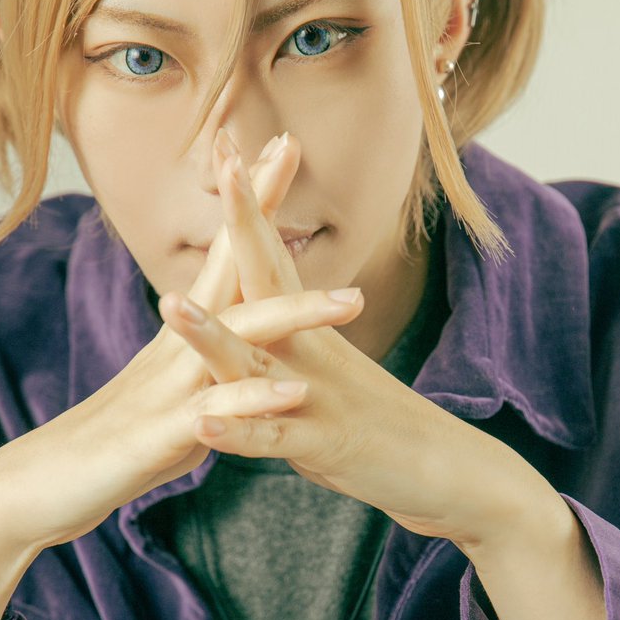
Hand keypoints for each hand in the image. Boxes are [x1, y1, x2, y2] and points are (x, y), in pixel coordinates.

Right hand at [0, 135, 364, 554]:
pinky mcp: (163, 433)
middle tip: (293, 149)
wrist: (48, 483)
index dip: (252, 201)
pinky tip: (294, 389)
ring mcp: (171, 385)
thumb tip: (239, 338)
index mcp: (186, 333)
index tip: (281, 148)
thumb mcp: (174, 389)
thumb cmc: (120, 438)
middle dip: (260, 210)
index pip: (225, 253)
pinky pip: (217, 411)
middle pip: (228, 267)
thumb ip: (210, 360)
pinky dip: (255, 397)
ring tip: (353, 298)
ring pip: (236, 335)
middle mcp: (179, 345)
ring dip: (293, 311)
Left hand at [159, 128, 524, 547]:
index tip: (228, 148)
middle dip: (244, 220)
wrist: (451, 472)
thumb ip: (292, 350)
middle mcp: (314, 352)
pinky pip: (274, 440)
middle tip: (223, 160)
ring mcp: (320, 397)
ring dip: (211, 334)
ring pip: (256, 361)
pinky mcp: (327, 446)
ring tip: (167, 302)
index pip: (274, 258)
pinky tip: (202, 424)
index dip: (250, 205)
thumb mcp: (333, 379)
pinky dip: (238, 433)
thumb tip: (259, 321)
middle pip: (271, 281)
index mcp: (312, 334)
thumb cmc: (388, 428)